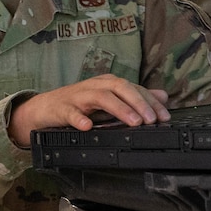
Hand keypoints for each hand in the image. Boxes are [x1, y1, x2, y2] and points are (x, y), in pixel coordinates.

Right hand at [11, 76, 169, 145]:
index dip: (151, 102)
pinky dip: (80, 119)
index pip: (134, 88)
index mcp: (108, 83)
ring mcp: (79, 96)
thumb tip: (163, 97)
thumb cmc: (80, 104)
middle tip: (152, 120)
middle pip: (120, 88)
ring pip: (101, 98)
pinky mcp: (63, 108)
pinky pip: (71, 113)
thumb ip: (135, 98)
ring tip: (133, 122)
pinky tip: (88, 126)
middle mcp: (96, 86)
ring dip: (119, 109)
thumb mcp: (110, 99)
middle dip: (138, 103)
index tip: (164, 117)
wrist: (46, 108)